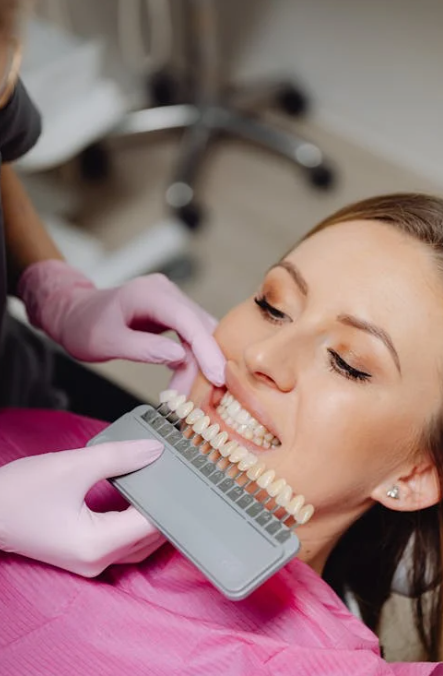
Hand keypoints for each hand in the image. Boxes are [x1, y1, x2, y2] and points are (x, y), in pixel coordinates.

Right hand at [0, 439, 164, 575]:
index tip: (184, 476)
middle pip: (150, 537)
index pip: (152, 524)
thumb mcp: (73, 466)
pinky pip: (122, 541)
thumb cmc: (19, 493)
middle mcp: (97, 561)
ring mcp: (90, 562)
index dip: (171, 500)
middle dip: (165, 508)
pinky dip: (135, 521)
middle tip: (179, 477)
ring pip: (138, 542)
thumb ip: (118, 457)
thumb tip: (154, 451)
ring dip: (152, 517)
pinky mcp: (83, 554)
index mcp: (98, 545)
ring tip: (163, 485)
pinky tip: (140, 497)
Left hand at [18, 261, 224, 389]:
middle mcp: (167, 293)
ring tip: (182, 395)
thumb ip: (142, 348)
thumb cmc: (84, 326)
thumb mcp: (106, 341)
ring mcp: (172, 302)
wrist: (75, 314)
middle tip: (194, 398)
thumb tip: (179, 358)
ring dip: (198, 366)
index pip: (189, 320)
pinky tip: (183, 381)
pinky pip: (192, 338)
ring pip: (200, 335)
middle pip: (200, 328)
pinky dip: (192, 361)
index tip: (217, 378)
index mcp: (150, 293)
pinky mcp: (173, 315)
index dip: (206, 350)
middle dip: (203, 364)